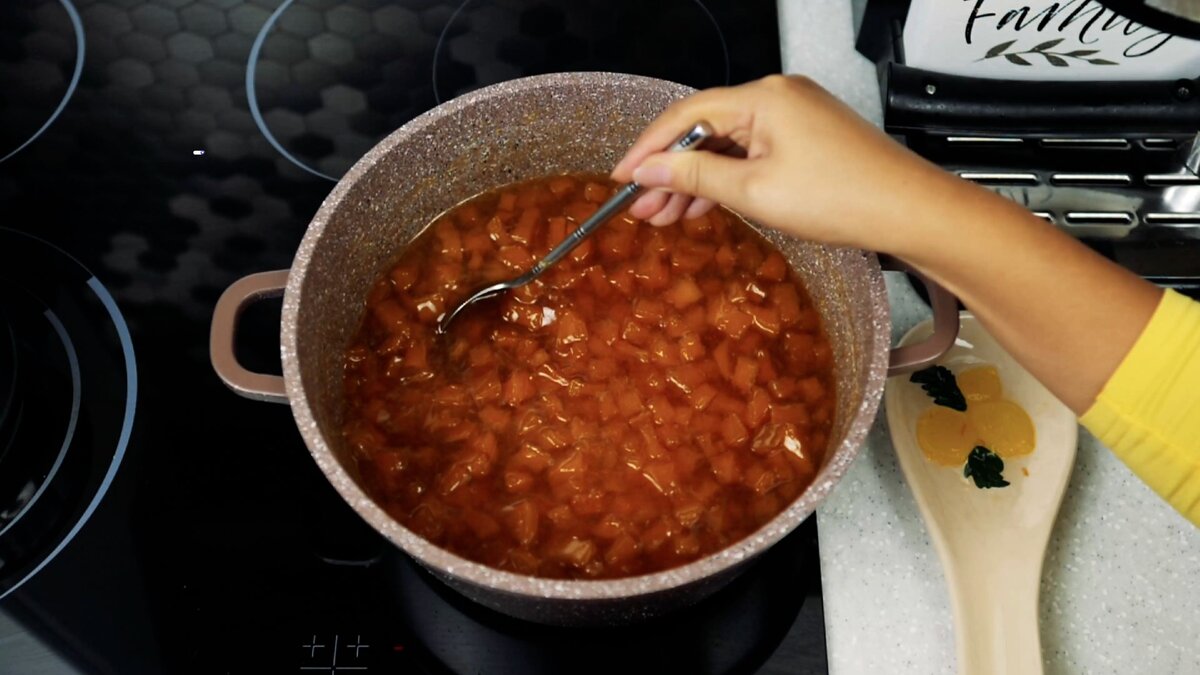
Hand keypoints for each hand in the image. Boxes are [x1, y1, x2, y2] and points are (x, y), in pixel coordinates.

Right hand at [611, 75, 962, 255]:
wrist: (909, 212)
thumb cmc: (841, 198)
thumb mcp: (755, 191)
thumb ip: (695, 176)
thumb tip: (648, 169)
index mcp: (763, 97)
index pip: (686, 115)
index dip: (647, 148)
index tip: (620, 178)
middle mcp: (778, 97)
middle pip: (706, 130)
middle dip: (670, 171)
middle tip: (642, 209)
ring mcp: (794, 117)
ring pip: (728, 145)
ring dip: (696, 180)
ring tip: (665, 217)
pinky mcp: (807, 139)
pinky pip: (753, 153)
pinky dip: (727, 179)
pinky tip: (704, 206)